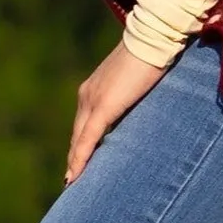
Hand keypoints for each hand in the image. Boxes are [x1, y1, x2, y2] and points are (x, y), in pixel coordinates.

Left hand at [65, 39, 165, 183]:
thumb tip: (139, 110)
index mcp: (93, 89)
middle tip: (72, 181)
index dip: (80, 145)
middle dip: (75, 158)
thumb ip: (132, 98)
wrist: (151, 39)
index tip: (77, 163)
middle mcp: (86, 95)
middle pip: (77, 135)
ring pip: (79, 140)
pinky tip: (75, 176)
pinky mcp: (103, 107)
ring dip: (76, 162)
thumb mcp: (136, 82)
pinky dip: (80, 159)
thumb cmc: (150, 57)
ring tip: (73, 183)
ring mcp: (92, 101)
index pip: (83, 124)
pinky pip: (88, 140)